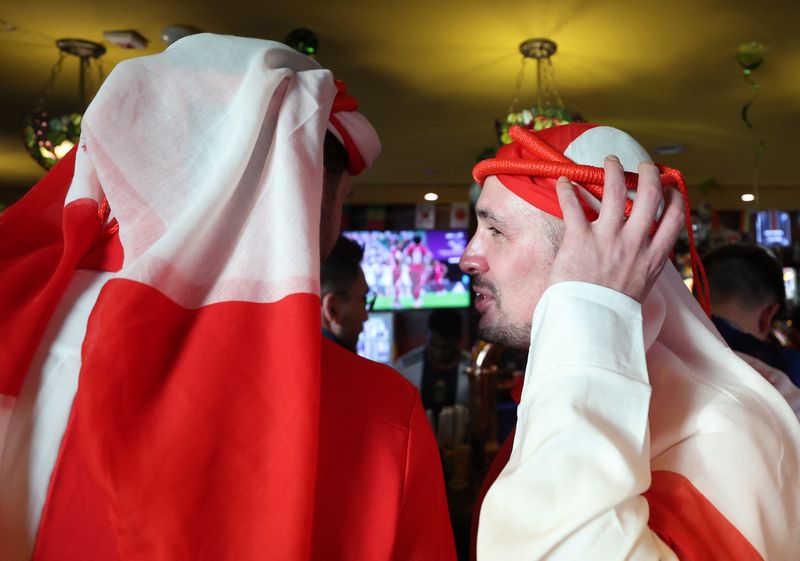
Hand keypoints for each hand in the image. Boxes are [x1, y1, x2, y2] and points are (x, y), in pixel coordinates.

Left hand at [547, 156, 683, 302]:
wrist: (590, 325)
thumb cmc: (612, 314)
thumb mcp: (641, 290)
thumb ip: (643, 268)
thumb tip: (642, 260)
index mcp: (653, 258)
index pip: (674, 218)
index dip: (675, 197)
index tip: (670, 188)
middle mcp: (635, 243)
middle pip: (650, 195)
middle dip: (649, 174)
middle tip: (643, 165)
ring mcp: (608, 238)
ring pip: (615, 190)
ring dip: (613, 170)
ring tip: (610, 160)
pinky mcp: (580, 239)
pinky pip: (572, 205)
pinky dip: (567, 189)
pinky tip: (564, 180)